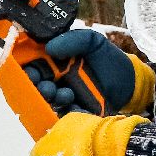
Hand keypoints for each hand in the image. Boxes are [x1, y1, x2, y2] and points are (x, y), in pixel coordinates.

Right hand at [25, 29, 155, 116]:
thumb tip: (49, 48)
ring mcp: (64, 97)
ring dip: (50, 97)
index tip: (27, 69)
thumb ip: (73, 40)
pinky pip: (62, 115)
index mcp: (55, 62)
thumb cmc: (108, 59)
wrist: (130, 81)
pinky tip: (73, 106)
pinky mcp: (74, 112)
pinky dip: (64, 112)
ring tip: (64, 93)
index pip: (33, 64)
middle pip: (35, 84)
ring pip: (46, 100)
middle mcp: (56, 80)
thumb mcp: (92, 41)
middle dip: (34, 85)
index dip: (26, 67)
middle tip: (43, 84)